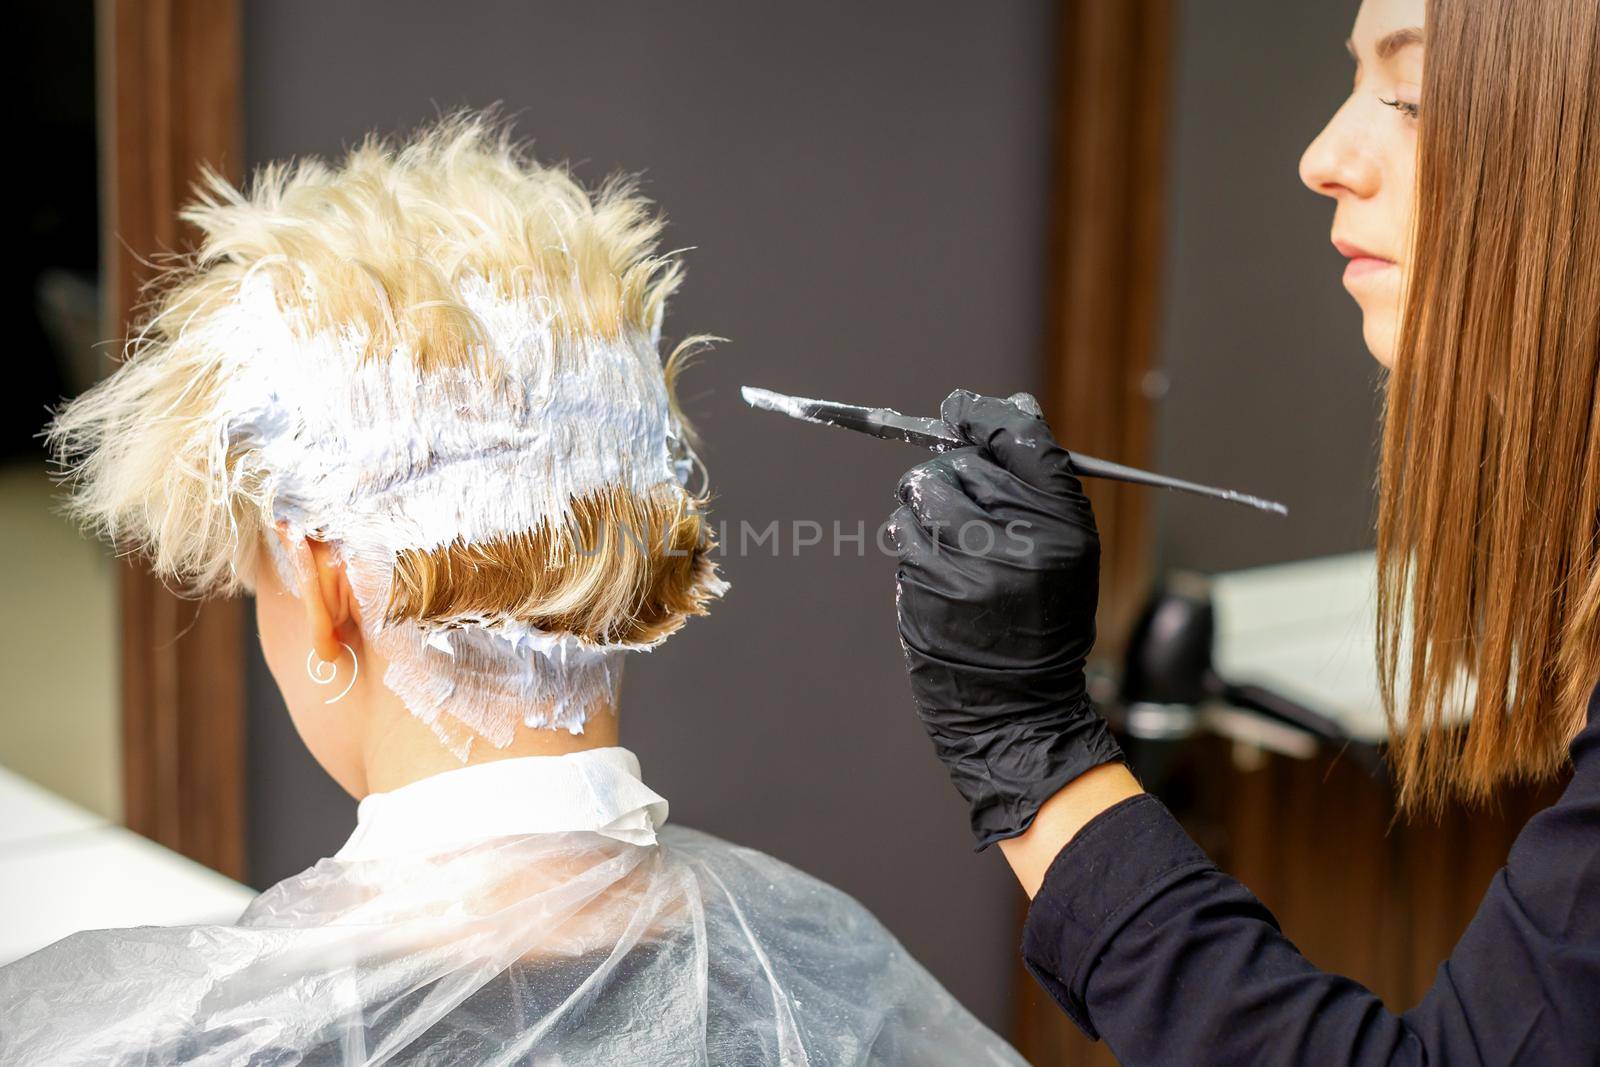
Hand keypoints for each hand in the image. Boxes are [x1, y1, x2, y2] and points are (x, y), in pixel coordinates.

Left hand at [890, 390, 1123, 848]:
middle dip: (952, 472)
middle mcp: (1014, 544)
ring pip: (920, 495)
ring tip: (949, 539)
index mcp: (1062, 528)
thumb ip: (1039, 483)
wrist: (1017, 707)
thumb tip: (1009, 406)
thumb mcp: (1068, 552)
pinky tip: (939, 573)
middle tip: (962, 497)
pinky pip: (903, 538)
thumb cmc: (1043, 620)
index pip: (1021, 441)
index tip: (959, 407)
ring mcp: (963, 568)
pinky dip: (914, 544)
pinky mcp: (923, 591)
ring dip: (925, 505)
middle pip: (961, 464)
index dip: (984, 415)